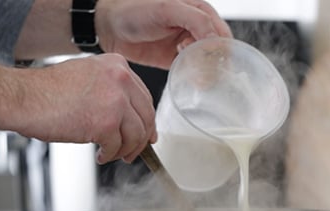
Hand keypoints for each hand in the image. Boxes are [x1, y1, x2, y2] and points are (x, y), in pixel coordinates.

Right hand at [20, 54, 155, 163]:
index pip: (144, 96)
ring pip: (136, 135)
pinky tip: (101, 155)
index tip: (146, 132)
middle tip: (134, 150)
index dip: (146, 119)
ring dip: (126, 150)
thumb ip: (111, 89)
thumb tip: (130, 114)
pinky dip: (111, 155)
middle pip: (146, 116)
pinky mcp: (106, 123)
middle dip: (141, 139)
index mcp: (117, 65)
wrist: (23, 98)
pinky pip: (117, 146)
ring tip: (114, 155)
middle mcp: (120, 79)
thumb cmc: (46, 91)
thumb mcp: (87, 76)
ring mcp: (115, 101)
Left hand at [95, 0, 231, 68]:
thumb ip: (195, 20)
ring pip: (206, 63)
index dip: (221, 49)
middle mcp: (196, 28)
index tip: (211, 61)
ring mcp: (186, 45)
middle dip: (214, 64)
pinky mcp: (174, 60)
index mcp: (200, 11)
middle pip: (217, 51)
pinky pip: (191, 71)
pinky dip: (193, 78)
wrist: (107, 25)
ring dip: (205, 73)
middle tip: (203, 74)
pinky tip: (189, 81)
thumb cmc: (133, 9)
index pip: (222, 34)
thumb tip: (215, 40)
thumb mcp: (167, 8)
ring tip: (196, 79)